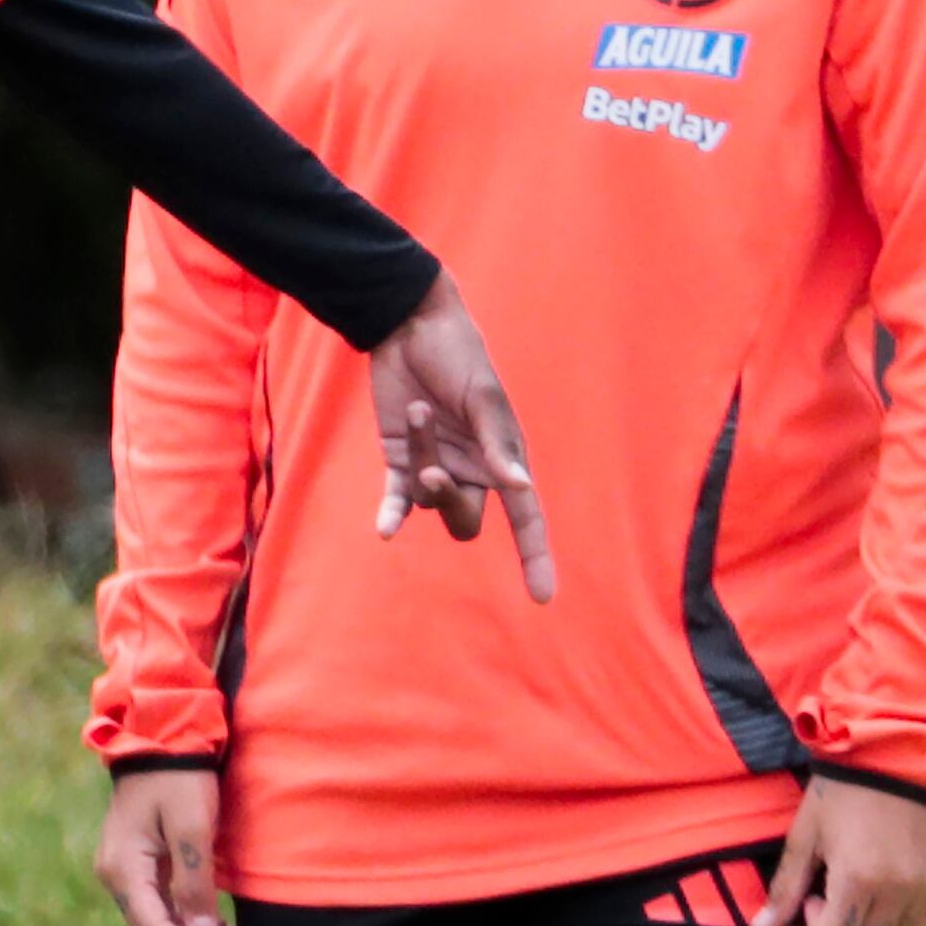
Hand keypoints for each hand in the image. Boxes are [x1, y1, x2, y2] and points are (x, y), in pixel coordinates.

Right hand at [95, 766, 247, 925]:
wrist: (159, 739)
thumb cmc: (178, 778)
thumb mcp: (192, 828)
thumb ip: (194, 884)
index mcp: (124, 870)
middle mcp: (116, 877)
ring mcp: (125, 871)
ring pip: (158, 923)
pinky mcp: (139, 865)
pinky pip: (161, 905)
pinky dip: (189, 921)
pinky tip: (217, 925)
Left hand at [363, 270, 555, 603]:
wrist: (410, 329)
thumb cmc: (459, 357)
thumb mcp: (482, 397)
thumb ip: (496, 445)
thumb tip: (519, 487)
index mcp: (505, 458)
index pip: (525, 516)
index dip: (534, 556)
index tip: (542, 596)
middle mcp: (473, 470)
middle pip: (466, 520)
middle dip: (449, 503)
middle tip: (432, 472)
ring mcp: (436, 467)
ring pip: (428, 500)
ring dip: (420, 461)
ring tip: (419, 411)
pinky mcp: (400, 460)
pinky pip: (398, 500)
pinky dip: (392, 513)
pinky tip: (384, 529)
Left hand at [761, 776, 925, 925]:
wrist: (890, 759)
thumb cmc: (837, 795)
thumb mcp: (803, 839)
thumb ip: (785, 889)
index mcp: (857, 881)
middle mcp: (895, 891)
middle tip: (816, 900)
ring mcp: (920, 888)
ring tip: (843, 893)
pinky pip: (913, 924)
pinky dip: (887, 923)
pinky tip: (869, 893)